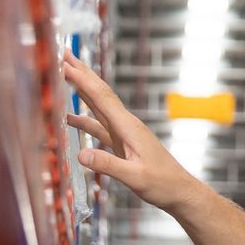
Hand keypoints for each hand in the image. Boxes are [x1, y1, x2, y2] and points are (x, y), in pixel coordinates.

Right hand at [60, 51, 201, 213]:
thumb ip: (108, 165)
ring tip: (66, 74)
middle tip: (64, 53)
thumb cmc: (163, 184)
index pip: (101, 98)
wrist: (179, 191)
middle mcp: (126, 125)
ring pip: (99, 106)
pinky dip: (84, 119)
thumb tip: (81, 155)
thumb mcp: (135, 177)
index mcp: (128, 127)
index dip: (82, 80)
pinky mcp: (122, 144)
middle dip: (82, 73)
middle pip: (100, 93)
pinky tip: (70, 117)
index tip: (65, 63)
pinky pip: (99, 126)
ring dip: (82, 90)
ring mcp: (124, 133)